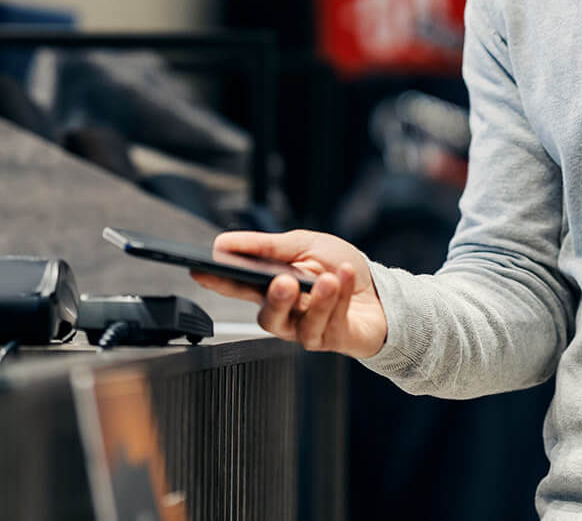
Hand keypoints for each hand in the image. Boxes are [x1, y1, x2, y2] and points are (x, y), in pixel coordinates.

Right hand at [189, 229, 387, 360]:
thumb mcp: (305, 245)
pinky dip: (340, 295)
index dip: (217, 280)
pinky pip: (332, 322)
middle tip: (283, 282)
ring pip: (301, 325)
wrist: (381, 292)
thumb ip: (267, 247)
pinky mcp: (334, 339)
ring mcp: (309, 330)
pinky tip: (343, 277)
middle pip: (268, 317)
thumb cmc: (340, 268)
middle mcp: (288, 314)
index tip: (201, 270)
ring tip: (326, 279)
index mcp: (273, 287)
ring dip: (317, 300)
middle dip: (275, 301)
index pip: (239, 287)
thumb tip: (226, 242)